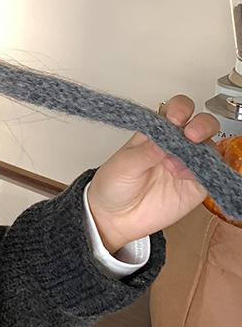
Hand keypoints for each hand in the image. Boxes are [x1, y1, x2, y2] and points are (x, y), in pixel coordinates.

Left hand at [87, 95, 219, 253]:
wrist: (115, 217)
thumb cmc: (114, 184)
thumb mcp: (123, 164)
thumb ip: (145, 152)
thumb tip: (164, 140)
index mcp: (154, 132)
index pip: (175, 110)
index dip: (180, 109)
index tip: (175, 118)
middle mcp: (174, 145)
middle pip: (201, 124)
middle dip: (201, 125)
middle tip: (189, 135)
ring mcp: (187, 165)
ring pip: (209, 148)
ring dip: (198, 151)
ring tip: (173, 167)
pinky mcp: (196, 186)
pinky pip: (212, 175)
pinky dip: (204, 173)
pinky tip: (184, 178)